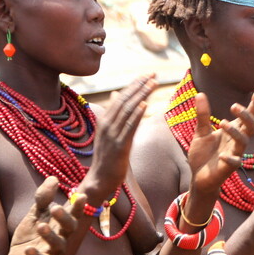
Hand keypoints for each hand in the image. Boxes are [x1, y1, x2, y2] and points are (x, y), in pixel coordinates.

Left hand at [5, 176, 83, 254]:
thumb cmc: (32, 233)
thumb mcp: (36, 212)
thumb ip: (44, 197)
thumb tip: (53, 178)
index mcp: (61, 224)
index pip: (74, 214)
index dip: (78, 206)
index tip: (81, 196)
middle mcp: (62, 237)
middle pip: (70, 228)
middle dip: (65, 218)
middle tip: (56, 207)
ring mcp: (53, 252)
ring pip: (59, 246)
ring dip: (51, 236)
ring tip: (41, 226)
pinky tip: (29, 249)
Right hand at [80, 74, 155, 202]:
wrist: (100, 180)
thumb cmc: (107, 158)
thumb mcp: (109, 133)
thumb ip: (114, 114)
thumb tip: (115, 94)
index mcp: (105, 120)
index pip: (120, 97)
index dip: (134, 85)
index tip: (146, 75)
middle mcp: (107, 124)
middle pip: (125, 100)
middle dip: (139, 85)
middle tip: (153, 74)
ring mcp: (112, 135)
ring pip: (128, 110)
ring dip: (141, 95)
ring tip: (153, 84)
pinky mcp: (119, 146)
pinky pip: (129, 127)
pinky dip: (136, 115)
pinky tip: (145, 104)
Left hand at [188, 91, 253, 195]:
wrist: (198, 177)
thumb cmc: (203, 154)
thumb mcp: (200, 132)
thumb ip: (202, 115)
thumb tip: (200, 94)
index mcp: (233, 131)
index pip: (247, 116)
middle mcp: (236, 141)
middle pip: (251, 127)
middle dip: (247, 115)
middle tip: (234, 106)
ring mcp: (234, 154)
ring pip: (243, 142)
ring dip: (235, 132)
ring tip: (222, 122)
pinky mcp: (228, 168)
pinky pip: (235, 162)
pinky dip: (230, 158)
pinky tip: (222, 155)